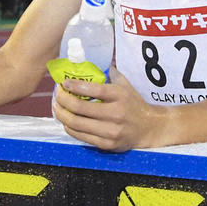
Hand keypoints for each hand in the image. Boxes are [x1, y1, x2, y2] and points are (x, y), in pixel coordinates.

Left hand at [52, 70, 166, 152]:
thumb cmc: (134, 104)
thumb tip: (91, 61)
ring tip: (57, 107)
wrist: (149, 128)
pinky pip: (80, 136)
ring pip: (76, 123)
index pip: (93, 89)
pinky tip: (66, 120)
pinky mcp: (107, 144)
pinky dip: (69, 127)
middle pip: (79, 108)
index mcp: (120, 95)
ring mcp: (111, 131)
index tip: (64, 83)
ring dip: (61, 114)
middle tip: (57, 95)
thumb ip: (110, 73)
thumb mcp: (125, 85)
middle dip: (63, 100)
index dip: (74, 86)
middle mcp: (116, 113)